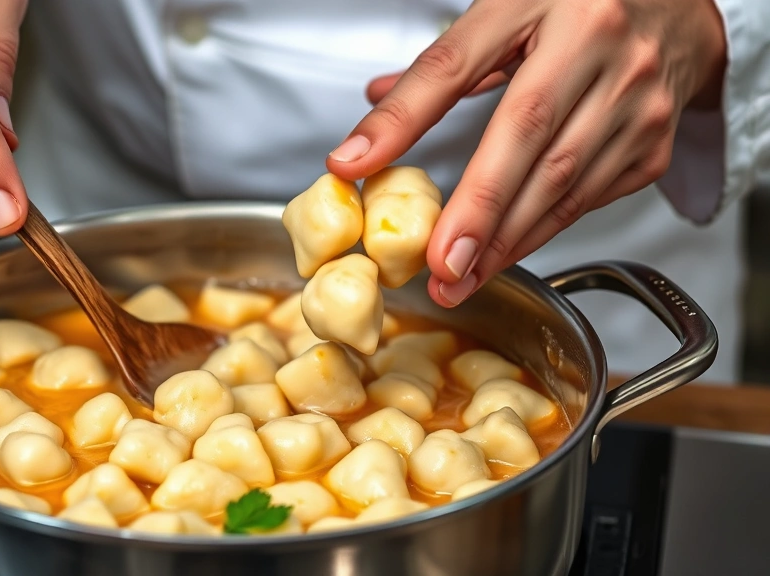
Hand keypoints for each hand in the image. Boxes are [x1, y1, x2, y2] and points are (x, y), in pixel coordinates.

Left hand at [326, 0, 726, 307]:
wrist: (679, 7)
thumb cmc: (581, 4)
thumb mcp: (506, 10)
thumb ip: (441, 65)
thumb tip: (370, 119)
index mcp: (552, 5)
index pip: (460, 68)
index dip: (408, 120)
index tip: (359, 168)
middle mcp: (605, 52)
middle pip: (528, 144)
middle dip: (477, 216)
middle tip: (436, 268)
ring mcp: (639, 102)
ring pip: (564, 185)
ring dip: (508, 241)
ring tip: (462, 278)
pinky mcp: (655, 144)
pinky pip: (590, 199)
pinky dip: (544, 229)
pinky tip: (508, 250)